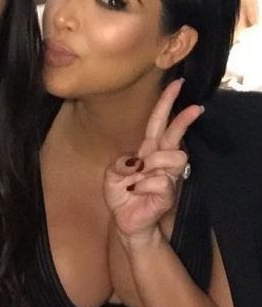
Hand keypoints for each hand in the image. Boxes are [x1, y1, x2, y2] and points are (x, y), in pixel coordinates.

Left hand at [104, 79, 202, 244]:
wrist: (126, 222)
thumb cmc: (122, 196)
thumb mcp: (112, 174)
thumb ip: (122, 163)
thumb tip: (138, 160)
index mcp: (146, 151)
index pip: (158, 123)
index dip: (166, 103)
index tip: (176, 84)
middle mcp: (160, 160)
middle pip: (175, 135)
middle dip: (183, 119)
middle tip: (195, 107)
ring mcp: (167, 176)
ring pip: (174, 156)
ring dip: (154, 162)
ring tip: (140, 175)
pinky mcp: (168, 193)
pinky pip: (160, 180)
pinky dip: (143, 185)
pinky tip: (136, 191)